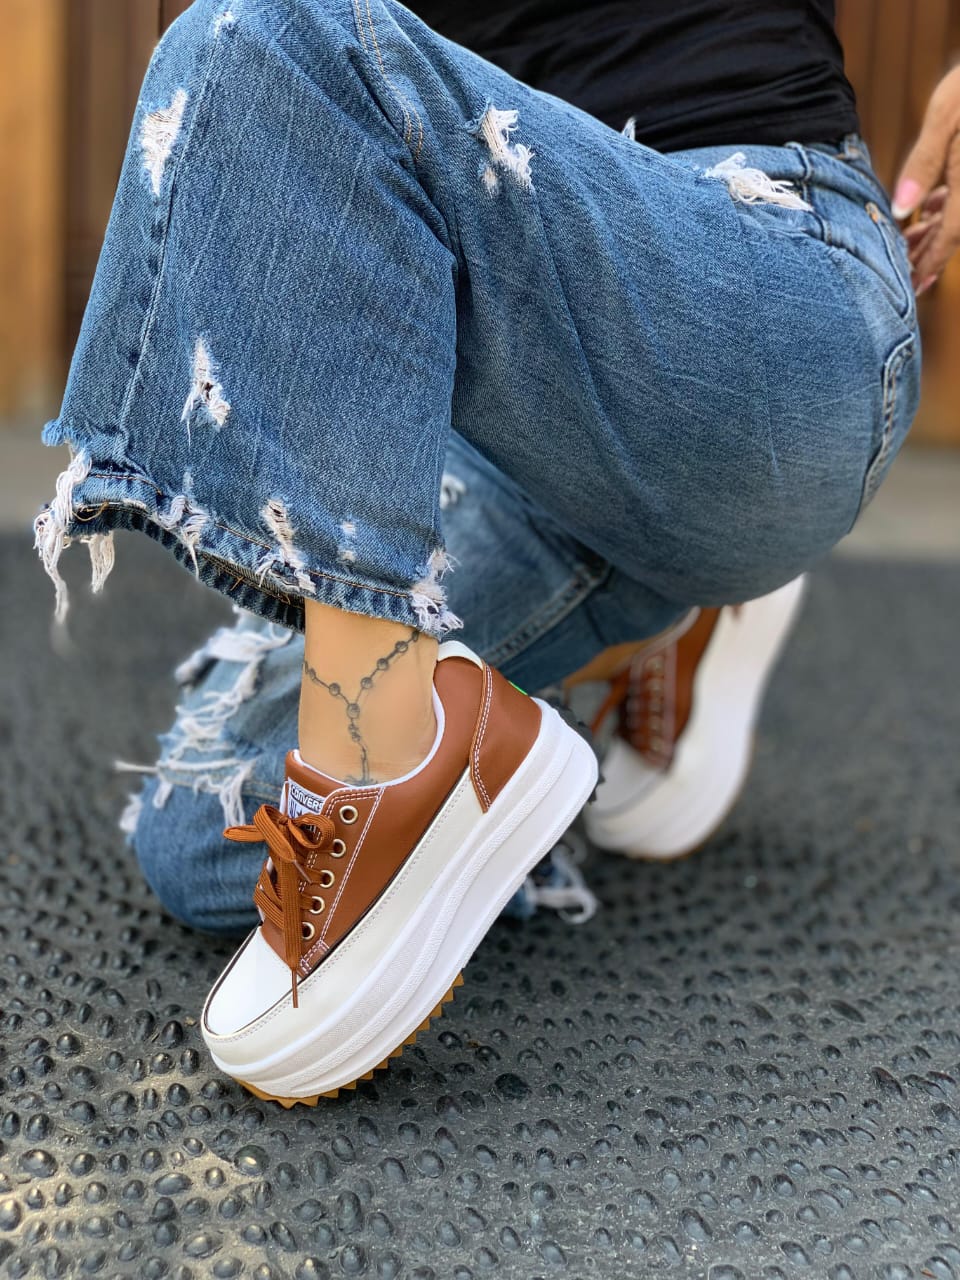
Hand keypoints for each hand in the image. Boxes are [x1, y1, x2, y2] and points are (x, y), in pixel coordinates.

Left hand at [892, 64, 959, 295]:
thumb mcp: (944, 117)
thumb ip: (922, 165)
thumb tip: (898, 211)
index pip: (949, 238)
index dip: (928, 264)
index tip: (909, 286)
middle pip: (955, 234)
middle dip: (926, 252)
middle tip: (901, 270)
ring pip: (959, 218)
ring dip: (934, 231)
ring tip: (908, 239)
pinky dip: (946, 209)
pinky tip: (930, 209)